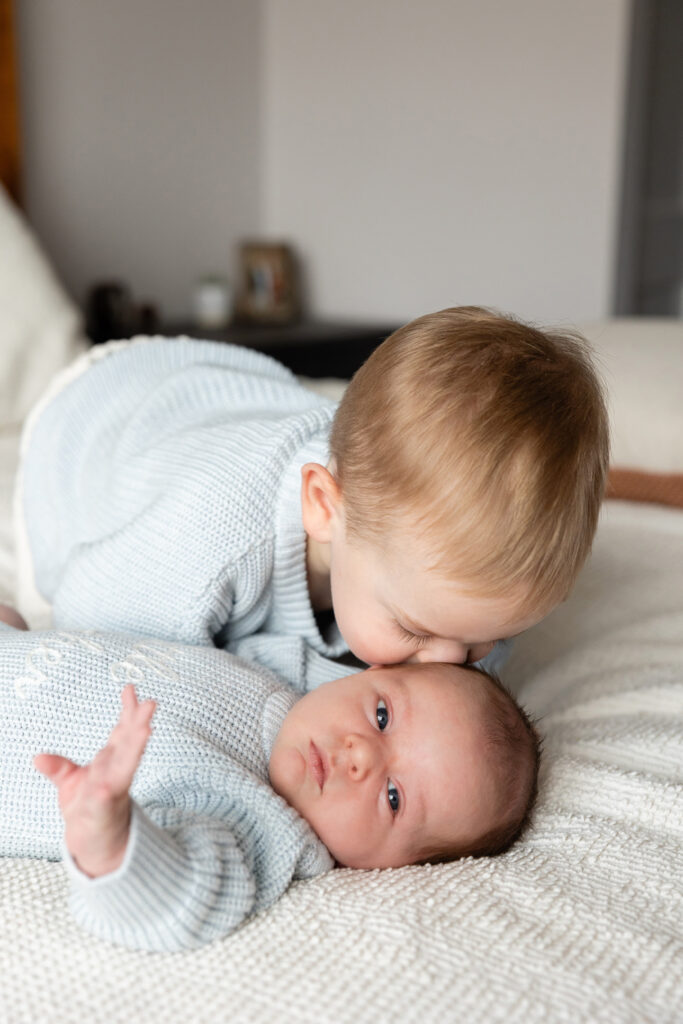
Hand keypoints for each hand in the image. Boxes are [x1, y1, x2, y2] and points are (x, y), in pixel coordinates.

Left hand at [35, 684, 155, 877]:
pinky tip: (105, 787)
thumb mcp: (70, 784)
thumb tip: (37, 758)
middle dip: (139, 723)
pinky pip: (104, 799)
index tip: (130, 689)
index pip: (122, 732)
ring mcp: (112, 791)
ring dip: (135, 748)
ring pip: (125, 767)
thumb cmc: (87, 810)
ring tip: (145, 729)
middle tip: (151, 703)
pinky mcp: (101, 811)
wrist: (95, 845)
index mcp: (111, 762)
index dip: (127, 711)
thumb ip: (58, 768)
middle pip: (130, 744)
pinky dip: (106, 791)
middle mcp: (116, 773)